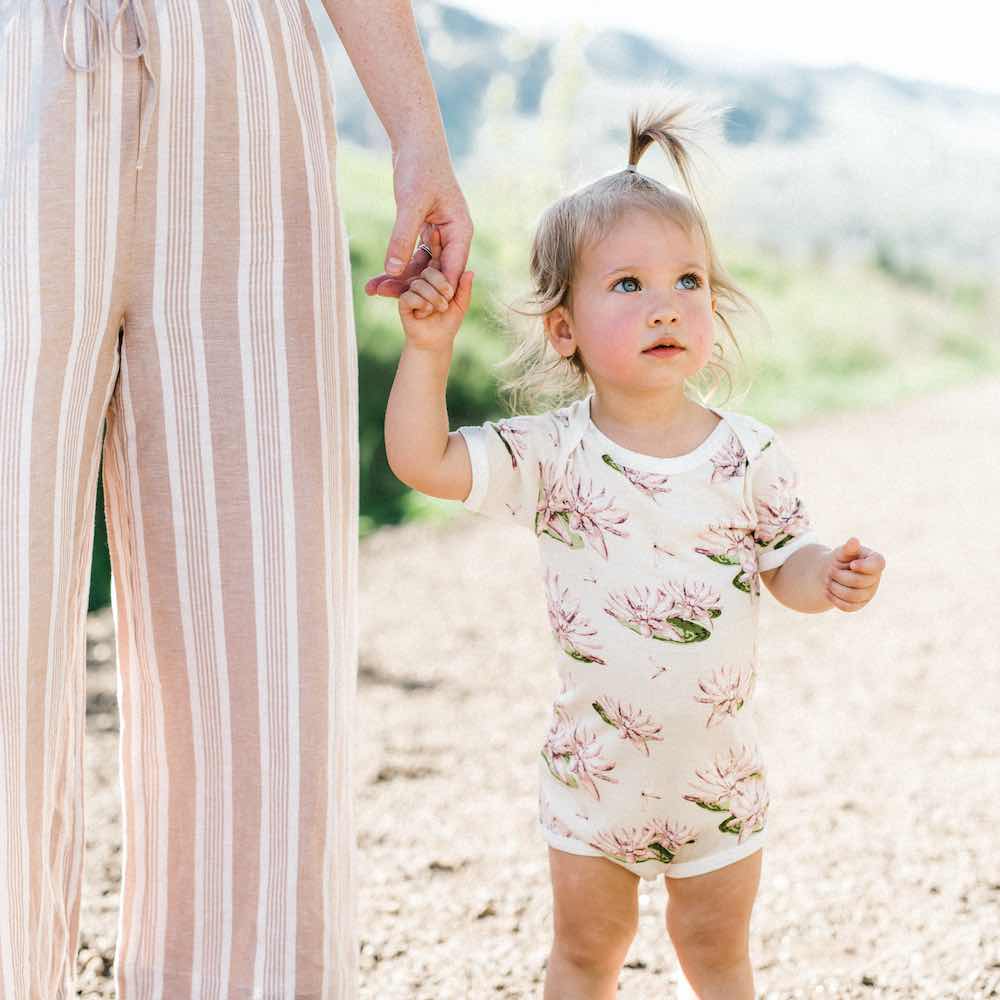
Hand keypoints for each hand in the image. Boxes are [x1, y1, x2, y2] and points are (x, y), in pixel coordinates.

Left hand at [364, 139, 472, 300]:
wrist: (415, 143)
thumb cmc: (420, 167)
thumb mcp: (410, 203)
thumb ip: (402, 237)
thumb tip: (393, 270)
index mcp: (460, 232)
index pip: (452, 271)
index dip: (436, 291)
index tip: (418, 308)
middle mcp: (453, 237)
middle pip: (434, 272)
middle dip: (412, 287)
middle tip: (384, 298)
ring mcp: (439, 236)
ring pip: (421, 266)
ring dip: (400, 279)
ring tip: (374, 290)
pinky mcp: (424, 232)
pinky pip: (412, 256)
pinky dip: (396, 265)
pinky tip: (378, 276)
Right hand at [398, 227, 473, 350]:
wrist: (434, 342)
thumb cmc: (449, 322)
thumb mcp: (461, 305)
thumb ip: (464, 289)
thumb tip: (470, 272)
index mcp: (435, 276)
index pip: (436, 257)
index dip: (436, 244)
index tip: (437, 229)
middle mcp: (422, 280)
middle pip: (429, 271)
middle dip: (440, 285)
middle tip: (446, 301)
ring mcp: (411, 290)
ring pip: (420, 284)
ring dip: (432, 299)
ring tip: (439, 310)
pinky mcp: (403, 302)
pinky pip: (410, 296)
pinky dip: (421, 305)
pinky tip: (424, 313)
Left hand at [824, 537, 885, 611]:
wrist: (832, 573)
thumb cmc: (840, 559)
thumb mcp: (843, 551)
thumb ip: (848, 548)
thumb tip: (854, 540)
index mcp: (875, 562)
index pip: (878, 564)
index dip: (864, 566)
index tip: (851, 564)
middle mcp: (876, 578)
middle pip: (860, 582)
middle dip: (840, 576)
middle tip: (830, 571)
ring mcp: (869, 593)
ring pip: (853, 596)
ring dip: (835, 588)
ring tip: (828, 581)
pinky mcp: (859, 604)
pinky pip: (848, 607)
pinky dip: (835, 599)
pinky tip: (827, 591)